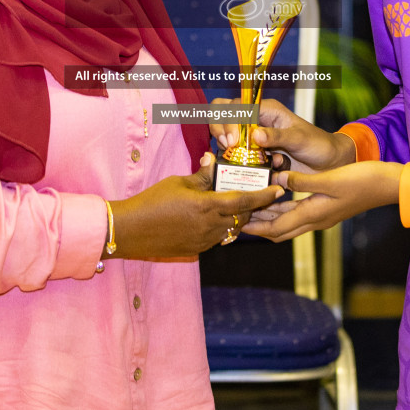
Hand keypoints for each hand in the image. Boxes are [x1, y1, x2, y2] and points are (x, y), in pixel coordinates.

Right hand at [108, 154, 284, 259]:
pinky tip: (216, 217)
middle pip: (242, 216)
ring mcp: (204, 240)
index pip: (243, 200)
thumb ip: (201, 174)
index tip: (278, 190)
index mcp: (206, 205)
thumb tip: (213, 159)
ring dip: (237, 217)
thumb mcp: (178, 182)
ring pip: (232, 228)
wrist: (131, 231)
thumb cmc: (152, 201)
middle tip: (259, 195)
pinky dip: (223, 226)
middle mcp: (210, 225)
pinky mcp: (197, 249)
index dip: (263, 196)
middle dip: (253, 206)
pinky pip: (218, 237)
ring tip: (238, 205)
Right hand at [211, 98, 353, 173]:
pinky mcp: (253, 158)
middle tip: (228, 148)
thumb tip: (254, 135)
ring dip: (231, 153)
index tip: (231, 141)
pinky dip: (240, 167)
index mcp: (265, 110)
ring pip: (225, 141)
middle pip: (222, 118)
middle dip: (220, 132)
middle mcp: (255, 122)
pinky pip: (236, 160)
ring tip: (250, 162)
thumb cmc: (318, 145)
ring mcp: (252, 141)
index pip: (235, 106)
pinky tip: (258, 172)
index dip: (228, 120)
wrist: (328, 165)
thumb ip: (278, 136)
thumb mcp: (300, 139)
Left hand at [242, 162, 401, 241]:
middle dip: (259, 227)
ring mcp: (322, 215)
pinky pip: (298, 213)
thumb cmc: (362, 181)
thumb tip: (277, 182)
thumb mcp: (329, 179)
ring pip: (288, 222)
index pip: (277, 229)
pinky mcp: (326, 207)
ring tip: (251, 207)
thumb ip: (301, 182)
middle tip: (239, 218)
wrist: (388, 184)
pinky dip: (283, 209)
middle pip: (280, 230)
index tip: (236, 224)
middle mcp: (316, 219)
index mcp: (314, 215)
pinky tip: (276, 197)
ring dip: (269, 217)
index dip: (256, 228)